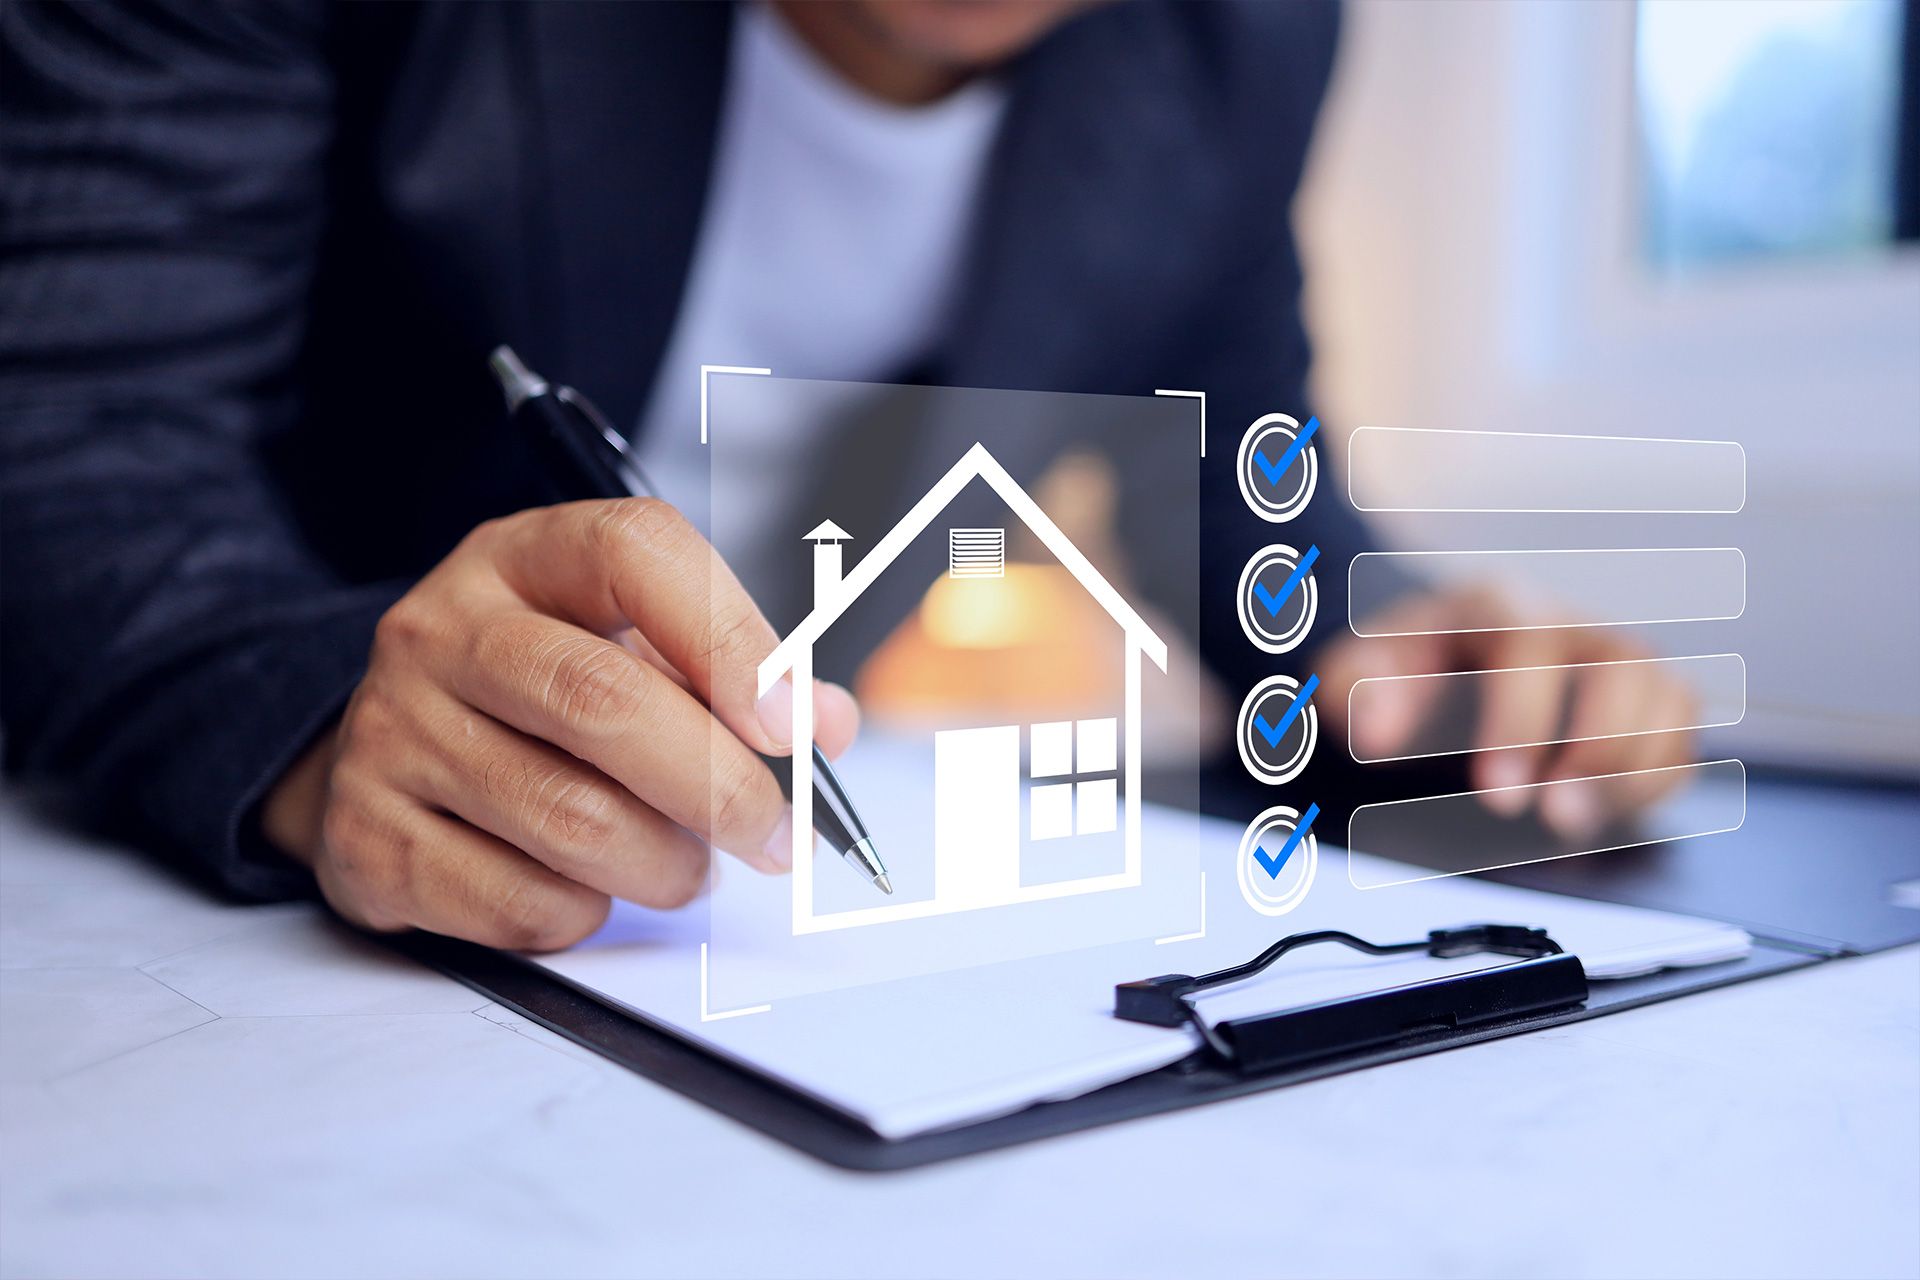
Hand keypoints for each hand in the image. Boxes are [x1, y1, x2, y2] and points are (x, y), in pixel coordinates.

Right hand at [262, 499, 858, 950]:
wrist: (385, 746)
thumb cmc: (538, 693)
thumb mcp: (629, 643)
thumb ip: (736, 675)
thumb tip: (827, 726)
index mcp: (522, 557)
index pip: (635, 554)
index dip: (732, 640)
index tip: (794, 725)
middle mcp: (443, 630)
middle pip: (602, 701)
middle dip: (719, 786)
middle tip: (778, 837)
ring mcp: (394, 733)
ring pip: (572, 821)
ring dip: (666, 867)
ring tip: (686, 867)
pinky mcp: (368, 838)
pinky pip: (522, 904)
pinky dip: (587, 914)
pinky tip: (591, 889)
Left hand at [1318, 589, 1697, 839]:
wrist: (1441, 652)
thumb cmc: (1404, 663)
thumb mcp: (1360, 667)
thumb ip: (1360, 687)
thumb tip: (1379, 730)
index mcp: (1500, 605)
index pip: (1529, 644)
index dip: (1521, 720)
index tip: (1497, 791)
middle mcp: (1570, 622)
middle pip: (1621, 665)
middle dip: (1597, 749)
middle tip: (1553, 816)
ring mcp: (1615, 656)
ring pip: (1666, 694)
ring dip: (1633, 768)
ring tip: (1576, 821)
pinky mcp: (1643, 697)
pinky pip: (1681, 730)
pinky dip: (1657, 776)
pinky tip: (1606, 812)